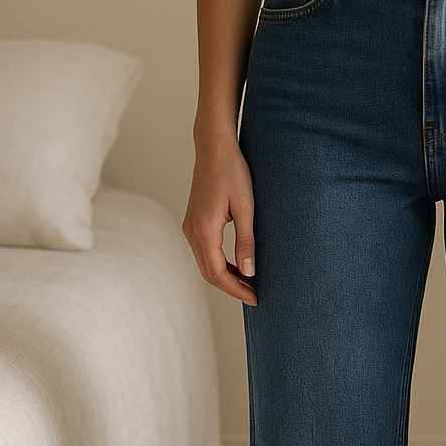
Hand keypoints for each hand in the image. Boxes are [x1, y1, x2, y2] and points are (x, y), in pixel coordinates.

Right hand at [182, 135, 257, 305]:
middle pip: (209, 273)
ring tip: (250, 284)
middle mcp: (192, 231)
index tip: (256, 298)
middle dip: (232, 288)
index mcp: (204, 229)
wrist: (214, 147)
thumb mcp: (246, 208)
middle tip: (255, 295)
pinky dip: (221, 264)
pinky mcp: (194, 222)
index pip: (218, 273)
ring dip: (226, 277)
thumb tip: (249, 272)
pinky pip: (205, 252)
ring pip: (206, 264)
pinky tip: (238, 267)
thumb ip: (246, 242)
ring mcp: (190, 227)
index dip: (237, 289)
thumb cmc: (232, 172)